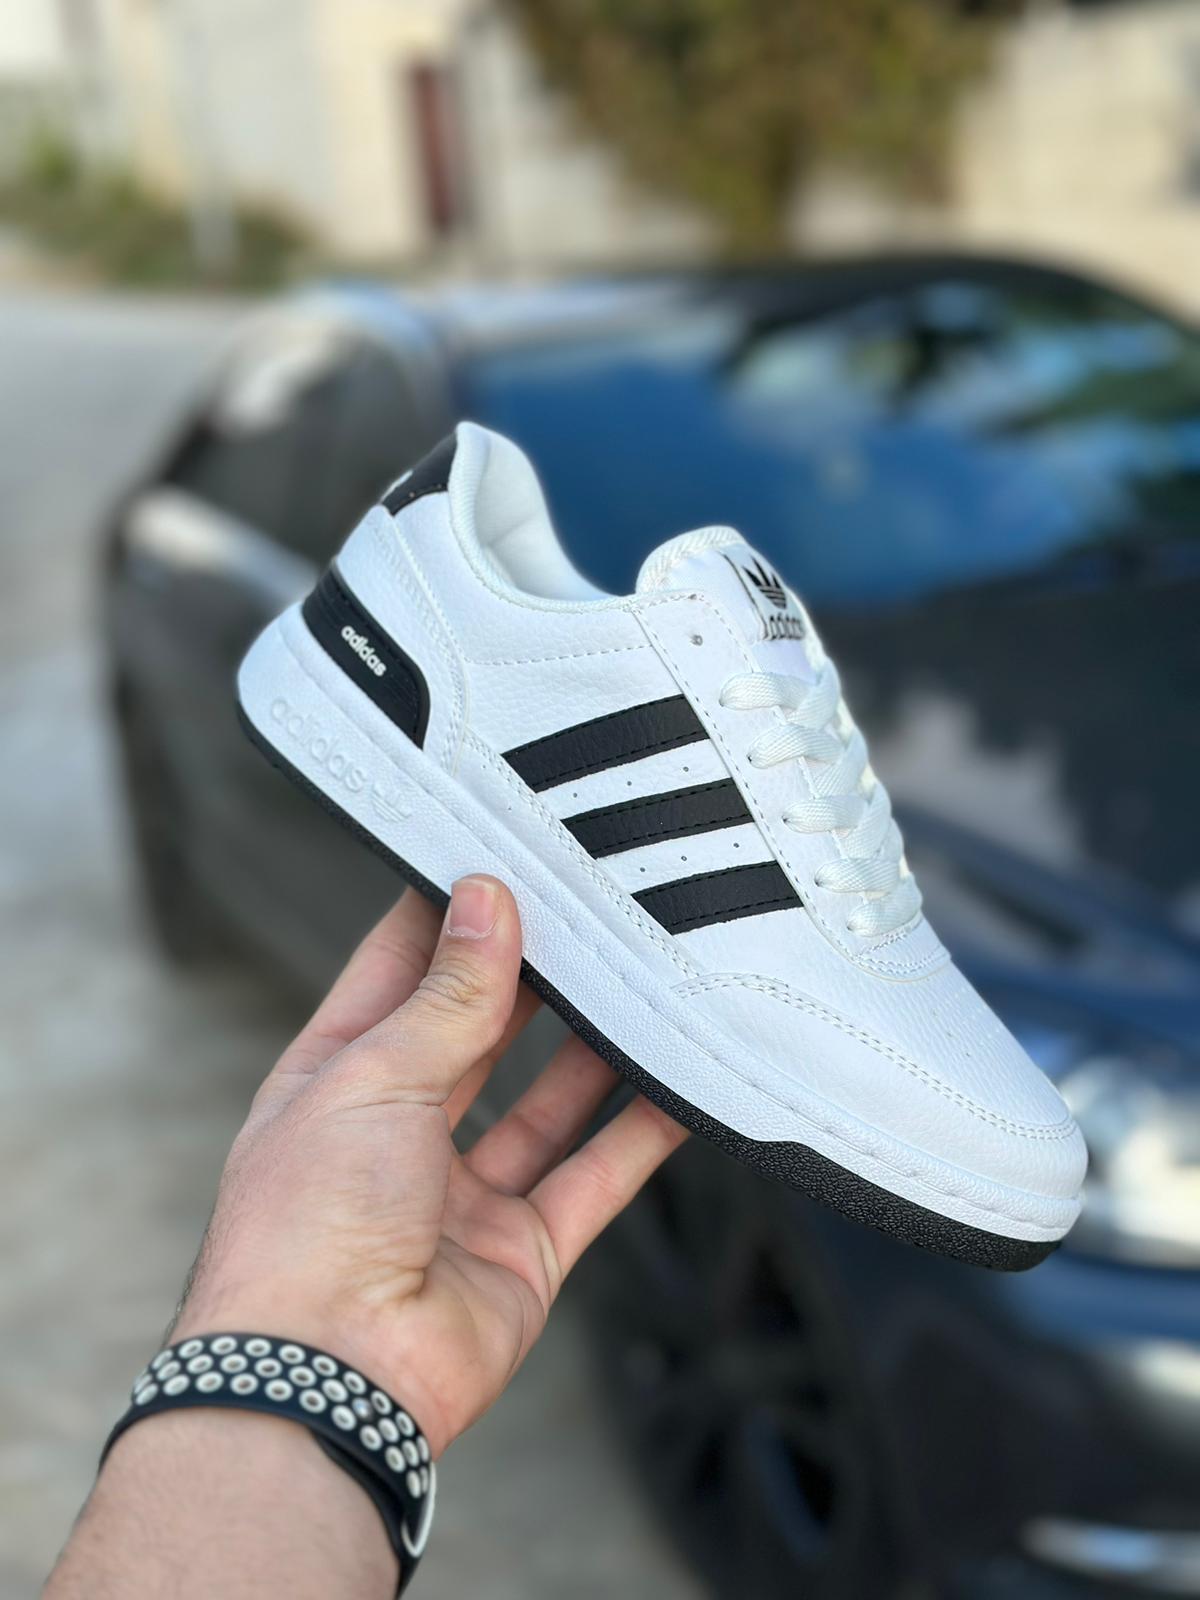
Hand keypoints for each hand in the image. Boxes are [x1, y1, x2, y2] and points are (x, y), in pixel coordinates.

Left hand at [173, 875, 686, 1456]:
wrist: (323, 1383)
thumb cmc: (305, 1228)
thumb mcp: (371, 1078)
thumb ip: (446, 998)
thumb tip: (485, 905)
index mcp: (335, 1083)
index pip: (396, 976)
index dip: (445, 919)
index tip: (498, 860)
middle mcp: (397, 1136)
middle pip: (478, 1034)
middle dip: (529, 976)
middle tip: (585, 912)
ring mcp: (461, 1197)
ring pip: (545, 1103)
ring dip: (592, 1048)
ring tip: (640, 980)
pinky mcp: (523, 1251)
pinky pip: (594, 1178)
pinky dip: (639, 1133)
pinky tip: (677, 1084)